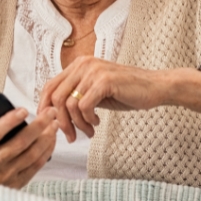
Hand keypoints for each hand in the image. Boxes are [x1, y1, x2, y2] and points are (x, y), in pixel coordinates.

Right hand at [0, 107, 59, 188]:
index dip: (10, 121)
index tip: (23, 110)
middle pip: (20, 142)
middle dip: (38, 125)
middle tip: (50, 112)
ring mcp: (6, 174)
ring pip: (32, 153)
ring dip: (46, 137)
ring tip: (54, 124)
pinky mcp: (18, 182)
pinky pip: (36, 165)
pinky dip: (47, 151)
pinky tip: (52, 140)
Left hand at [38, 57, 200, 141]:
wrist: (156, 87)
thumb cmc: (126, 91)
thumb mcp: (95, 92)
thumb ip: (76, 96)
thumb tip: (54, 114)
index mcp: (78, 65)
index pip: (49, 86)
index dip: (44, 107)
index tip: (49, 124)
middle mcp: (83, 64)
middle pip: (55, 97)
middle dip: (61, 121)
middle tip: (71, 136)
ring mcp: (93, 71)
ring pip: (68, 104)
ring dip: (77, 124)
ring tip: (89, 131)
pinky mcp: (104, 81)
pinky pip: (84, 106)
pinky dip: (88, 120)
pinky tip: (97, 123)